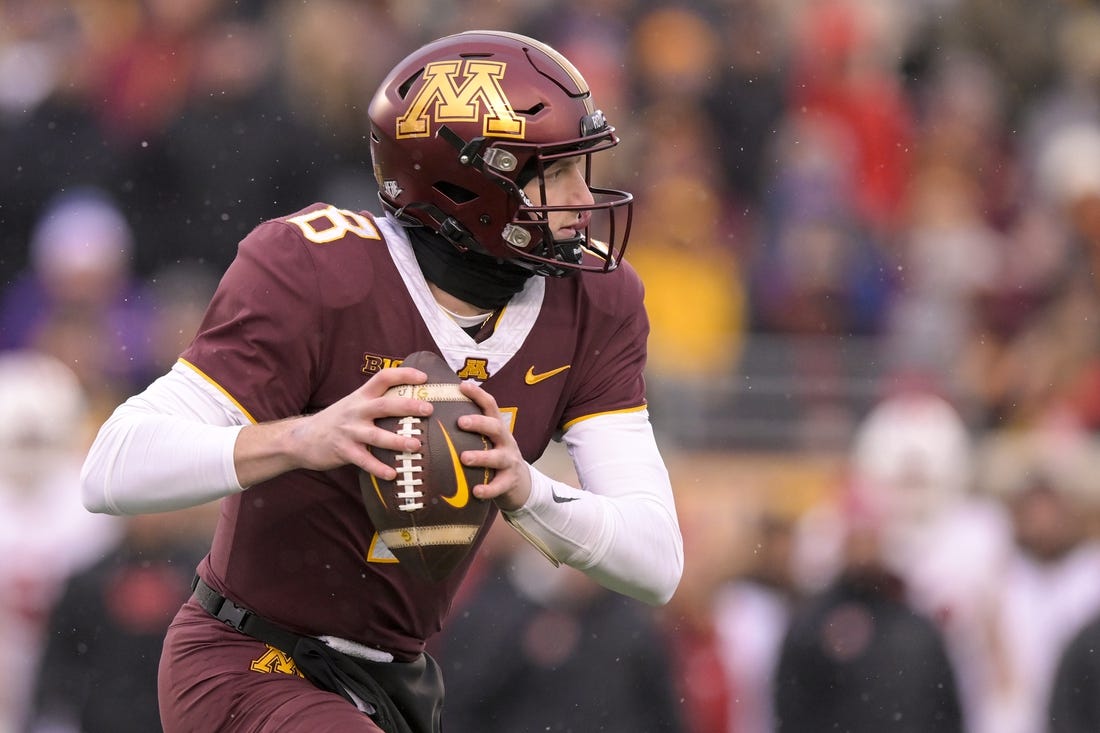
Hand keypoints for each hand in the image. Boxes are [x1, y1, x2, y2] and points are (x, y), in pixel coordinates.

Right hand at [234, 366, 433, 486]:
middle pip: (385, 405)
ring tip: (416, 446)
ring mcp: (349, 431)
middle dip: (408, 406)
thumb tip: (409, 401)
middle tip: (428, 409)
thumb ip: (375, 402)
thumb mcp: (353, 405)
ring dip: (398, 441)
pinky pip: (364, 461)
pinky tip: (392, 474)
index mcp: (360, 396)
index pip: (383, 378)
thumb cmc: (336, 421)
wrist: (301, 438)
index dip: (403, 375)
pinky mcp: (343, 451)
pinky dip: (379, 468)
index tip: (424, 377)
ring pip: (377, 436)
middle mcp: (356, 411)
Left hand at [456, 380, 531, 510]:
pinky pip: (499, 485)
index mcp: (497, 428)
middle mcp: (505, 441)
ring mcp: (509, 461)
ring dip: (481, 456)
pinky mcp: (509, 482)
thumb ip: (469, 431)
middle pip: (496, 427)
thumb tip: (435, 415)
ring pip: (497, 457)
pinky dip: (488, 488)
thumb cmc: (493, 458)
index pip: (490, 406)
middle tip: (460, 422)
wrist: (520, 484)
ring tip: (464, 458)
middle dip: (479, 423)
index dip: (478, 394)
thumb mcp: (487, 440)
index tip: (462, 385)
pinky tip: (476, 491)